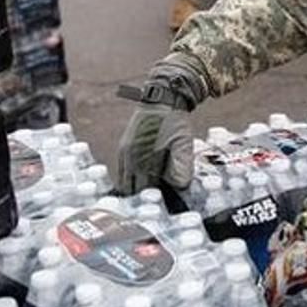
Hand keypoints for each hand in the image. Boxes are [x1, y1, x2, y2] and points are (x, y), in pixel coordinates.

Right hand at [116, 58, 208, 193]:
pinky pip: (123, 172)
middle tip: (157, 205)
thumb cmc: (174, 121)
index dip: (154, 201)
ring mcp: (124, 153)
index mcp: (142, 158)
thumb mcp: (183, 142)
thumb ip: (182, 165)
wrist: (161, 99)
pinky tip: (144, 181)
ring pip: (125, 182)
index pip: (145, 190)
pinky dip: (132, 180)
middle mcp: (128, 158)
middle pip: (132, 190)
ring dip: (136, 189)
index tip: (164, 208)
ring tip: (150, 195)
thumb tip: (179, 186)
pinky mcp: (123, 149)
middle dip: (143, 198)